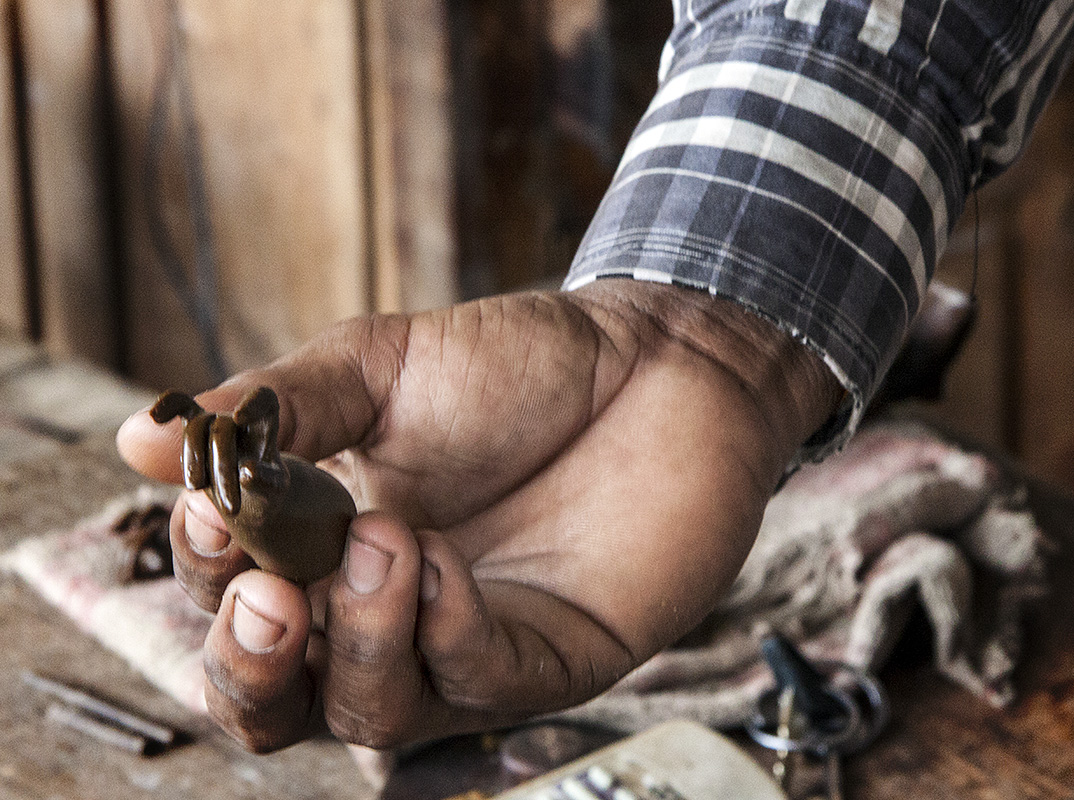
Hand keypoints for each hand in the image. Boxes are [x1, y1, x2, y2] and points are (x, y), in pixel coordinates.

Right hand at [117, 279, 840, 751]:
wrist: (655, 361)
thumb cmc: (519, 365)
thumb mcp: (379, 367)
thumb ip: (275, 410)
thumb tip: (140, 437)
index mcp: (328, 546)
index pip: (232, 599)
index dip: (206, 572)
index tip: (209, 511)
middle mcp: (386, 614)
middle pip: (280, 699)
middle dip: (252, 662)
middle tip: (268, 592)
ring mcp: (464, 646)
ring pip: (370, 709)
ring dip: (362, 638)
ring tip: (386, 540)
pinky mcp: (547, 658)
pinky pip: (477, 681)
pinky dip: (447, 635)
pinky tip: (444, 566)